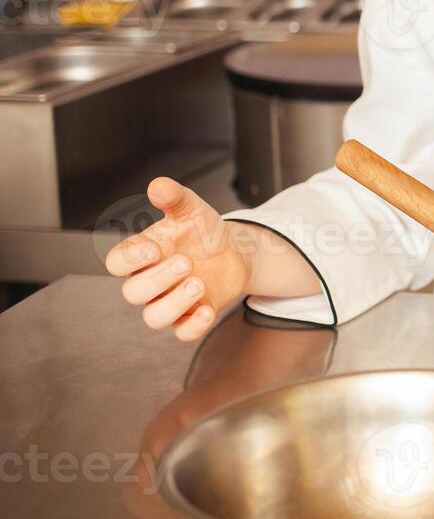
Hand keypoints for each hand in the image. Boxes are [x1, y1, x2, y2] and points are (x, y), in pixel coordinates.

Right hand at [105, 178, 250, 341]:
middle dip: (158, 279)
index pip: (116, 263)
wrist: (233, 249)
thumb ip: (175, 198)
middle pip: (133, 292)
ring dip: (174, 304)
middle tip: (186, 262)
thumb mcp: (192, 209)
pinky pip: (183, 333)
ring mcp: (170, 301)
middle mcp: (151, 281)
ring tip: (198, 284)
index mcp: (143, 254)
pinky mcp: (191, 316)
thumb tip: (159, 185)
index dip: (128, 260)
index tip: (153, 249)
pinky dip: (193, 327)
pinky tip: (207, 310)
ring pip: (153, 318)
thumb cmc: (202, 231)